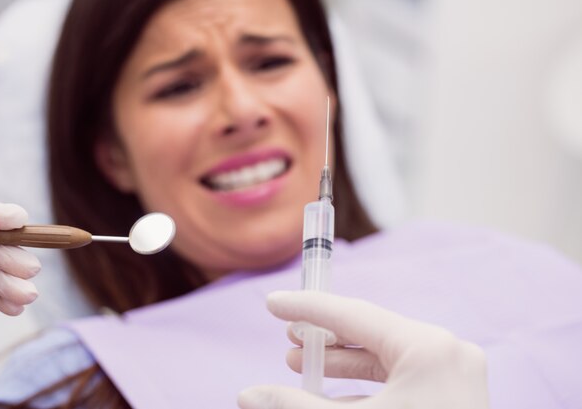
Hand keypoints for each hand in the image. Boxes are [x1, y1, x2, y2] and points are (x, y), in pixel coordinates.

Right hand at [238, 291, 488, 408]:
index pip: (354, 314)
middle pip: (370, 333)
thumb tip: (246, 396)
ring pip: (385, 357)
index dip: (308, 308)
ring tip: (300, 363)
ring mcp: (454, 375)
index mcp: (429, 349)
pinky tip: (329, 392)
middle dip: (323, 338)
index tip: (272, 303)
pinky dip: (364, 384)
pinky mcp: (453, 395)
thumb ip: (297, 407)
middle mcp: (447, 353)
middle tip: (287, 337)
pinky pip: (400, 378)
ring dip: (341, 361)